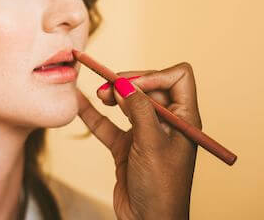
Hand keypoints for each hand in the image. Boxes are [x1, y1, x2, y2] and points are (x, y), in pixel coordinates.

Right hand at [76, 62, 202, 219]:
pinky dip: (94, 113)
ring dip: (112, 94)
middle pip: (148, 86)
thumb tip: (125, 81)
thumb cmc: (161, 188)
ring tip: (99, 95)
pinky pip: (108, 124)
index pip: (177, 78)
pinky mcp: (126, 146)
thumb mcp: (151, 143)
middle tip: (108, 87)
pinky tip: (79, 102)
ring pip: (127, 102)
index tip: (133, 86)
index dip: (155, 76)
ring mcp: (145, 133)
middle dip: (127, 82)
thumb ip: (139, 109)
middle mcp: (166, 122)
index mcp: (184, 118)